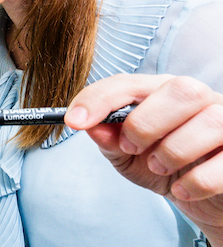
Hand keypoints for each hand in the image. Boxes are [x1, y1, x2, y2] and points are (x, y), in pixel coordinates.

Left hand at [65, 74, 222, 243]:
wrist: (204, 200)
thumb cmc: (165, 169)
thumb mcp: (129, 157)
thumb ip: (110, 140)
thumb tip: (89, 127)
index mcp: (162, 92)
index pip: (129, 82)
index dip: (98, 99)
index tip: (73, 121)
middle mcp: (200, 98)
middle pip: (181, 89)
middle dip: (146, 122)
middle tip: (132, 149)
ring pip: (210, 120)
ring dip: (173, 150)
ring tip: (159, 169)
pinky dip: (197, 180)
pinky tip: (182, 189)